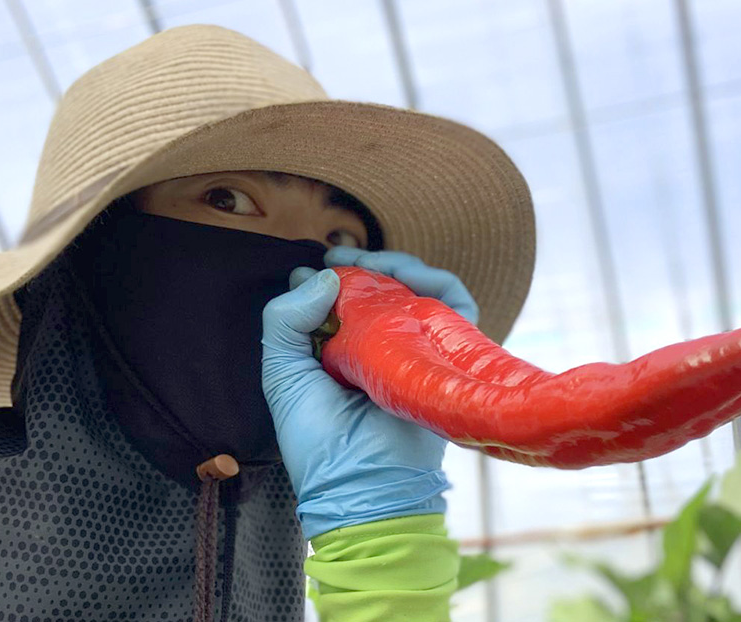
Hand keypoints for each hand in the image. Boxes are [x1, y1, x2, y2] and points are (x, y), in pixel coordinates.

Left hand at [260, 247, 479, 538]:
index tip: (319, 261)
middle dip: (365, 262)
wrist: (360, 484)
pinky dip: (441, 284)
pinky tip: (413, 277)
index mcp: (341, 352)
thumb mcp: (283, 373)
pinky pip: (457, 309)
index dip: (333, 273)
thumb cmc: (318, 440)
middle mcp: (381, 348)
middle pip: (384, 286)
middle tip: (343, 255)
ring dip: (400, 266)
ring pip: (420, 290)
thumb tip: (325, 275)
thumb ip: (285, 320)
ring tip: (376, 262)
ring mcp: (416, 352)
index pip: (345, 298)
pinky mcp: (447, 358)